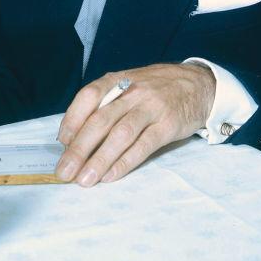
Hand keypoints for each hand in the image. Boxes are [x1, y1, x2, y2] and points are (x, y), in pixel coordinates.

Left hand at [55, 62, 215, 186]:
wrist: (199, 84)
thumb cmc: (155, 89)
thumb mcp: (128, 86)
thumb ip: (104, 105)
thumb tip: (73, 137)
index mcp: (118, 81)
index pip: (88, 96)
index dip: (72, 120)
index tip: (61, 144)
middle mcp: (132, 92)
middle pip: (101, 120)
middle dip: (79, 148)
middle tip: (64, 172)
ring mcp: (152, 108)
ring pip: (120, 134)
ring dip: (99, 159)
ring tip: (84, 179)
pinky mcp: (169, 125)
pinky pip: (144, 145)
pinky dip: (125, 162)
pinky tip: (110, 176)